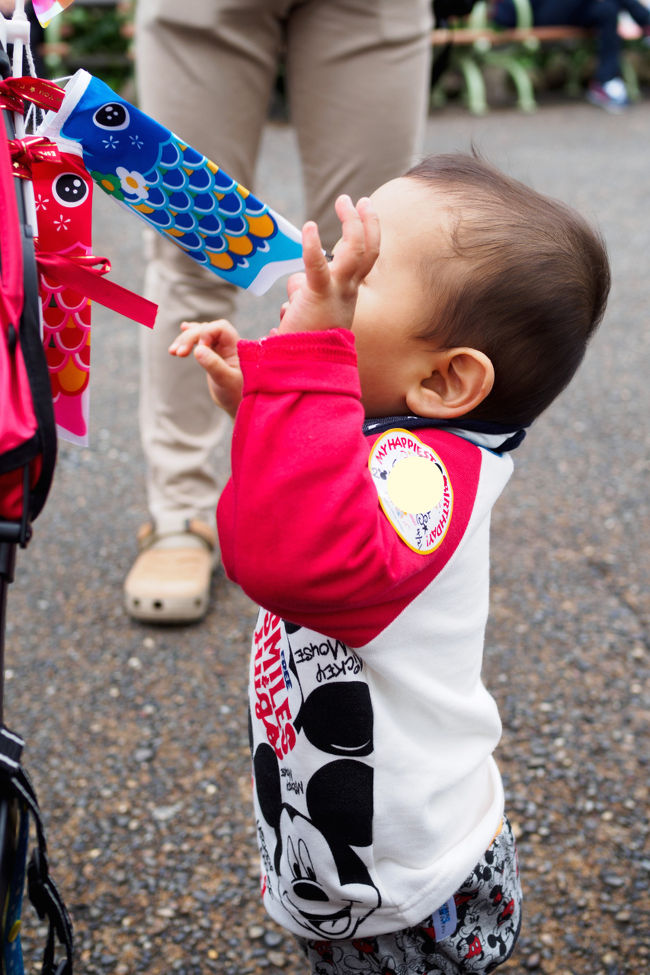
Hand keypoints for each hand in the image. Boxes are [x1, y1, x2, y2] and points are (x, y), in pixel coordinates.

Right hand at [169, 318, 242, 417]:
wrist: (238, 405)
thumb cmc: (237, 394)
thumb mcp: (226, 381)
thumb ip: (214, 365)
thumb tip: (197, 349)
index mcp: (237, 346)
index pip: (220, 328)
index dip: (206, 333)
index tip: (198, 350)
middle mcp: (229, 344)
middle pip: (206, 329)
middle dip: (190, 337)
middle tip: (178, 353)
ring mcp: (220, 349)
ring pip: (201, 334)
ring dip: (185, 339)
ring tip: (173, 352)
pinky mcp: (212, 355)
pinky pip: (200, 341)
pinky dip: (190, 338)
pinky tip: (183, 328)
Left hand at [279, 194, 379, 334]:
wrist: (308, 368)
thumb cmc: (306, 343)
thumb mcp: (308, 313)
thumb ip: (304, 294)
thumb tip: (295, 286)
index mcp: (349, 295)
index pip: (366, 260)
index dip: (368, 234)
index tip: (362, 212)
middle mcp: (349, 292)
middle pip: (368, 251)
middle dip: (367, 222)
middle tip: (359, 200)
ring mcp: (337, 294)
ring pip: (355, 253)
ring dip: (352, 224)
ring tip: (344, 201)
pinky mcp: (318, 297)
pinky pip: (318, 267)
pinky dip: (312, 246)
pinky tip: (308, 227)